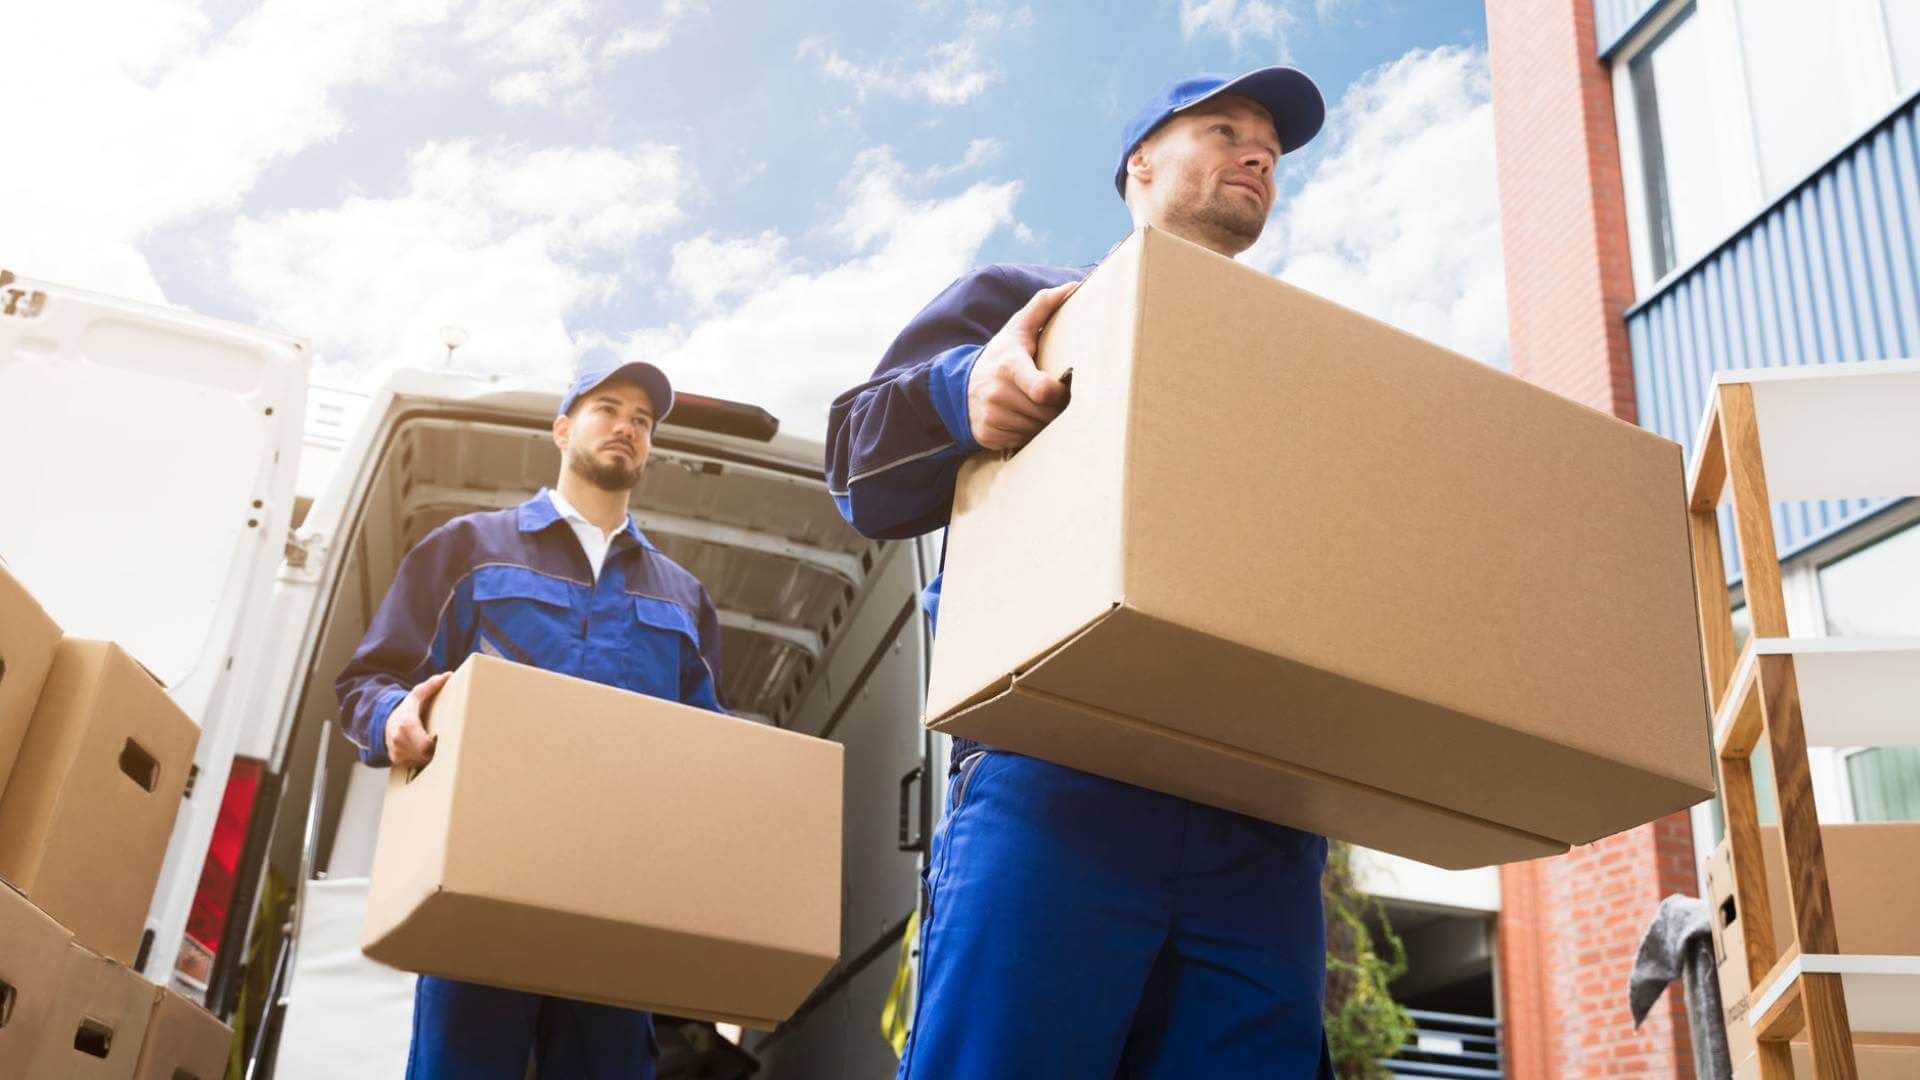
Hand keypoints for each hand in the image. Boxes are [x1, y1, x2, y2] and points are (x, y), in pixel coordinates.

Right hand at [385, 672, 450, 769]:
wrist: (385, 722)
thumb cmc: (407, 709)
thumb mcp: (417, 695)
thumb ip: (431, 686)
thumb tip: (448, 675)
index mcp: (406, 725)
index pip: (425, 745)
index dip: (436, 745)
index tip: (441, 738)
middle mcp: (399, 740)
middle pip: (425, 755)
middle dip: (435, 750)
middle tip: (442, 742)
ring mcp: (396, 752)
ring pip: (421, 761)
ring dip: (428, 755)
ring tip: (432, 745)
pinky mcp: (396, 761)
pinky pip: (415, 764)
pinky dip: (421, 759)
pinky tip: (423, 750)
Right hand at [966, 282, 1077, 450]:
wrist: (959, 385)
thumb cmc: (999, 356)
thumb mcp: (1017, 329)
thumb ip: (1043, 307)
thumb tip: (1072, 286)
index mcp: (1010, 367)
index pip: (1043, 390)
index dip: (1059, 393)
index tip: (1063, 387)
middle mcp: (998, 394)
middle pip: (1045, 413)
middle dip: (1056, 409)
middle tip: (1056, 398)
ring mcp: (992, 417)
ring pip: (1036, 430)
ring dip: (1043, 423)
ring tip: (1038, 408)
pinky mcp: (988, 436)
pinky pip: (1022, 441)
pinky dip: (1028, 434)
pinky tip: (1023, 419)